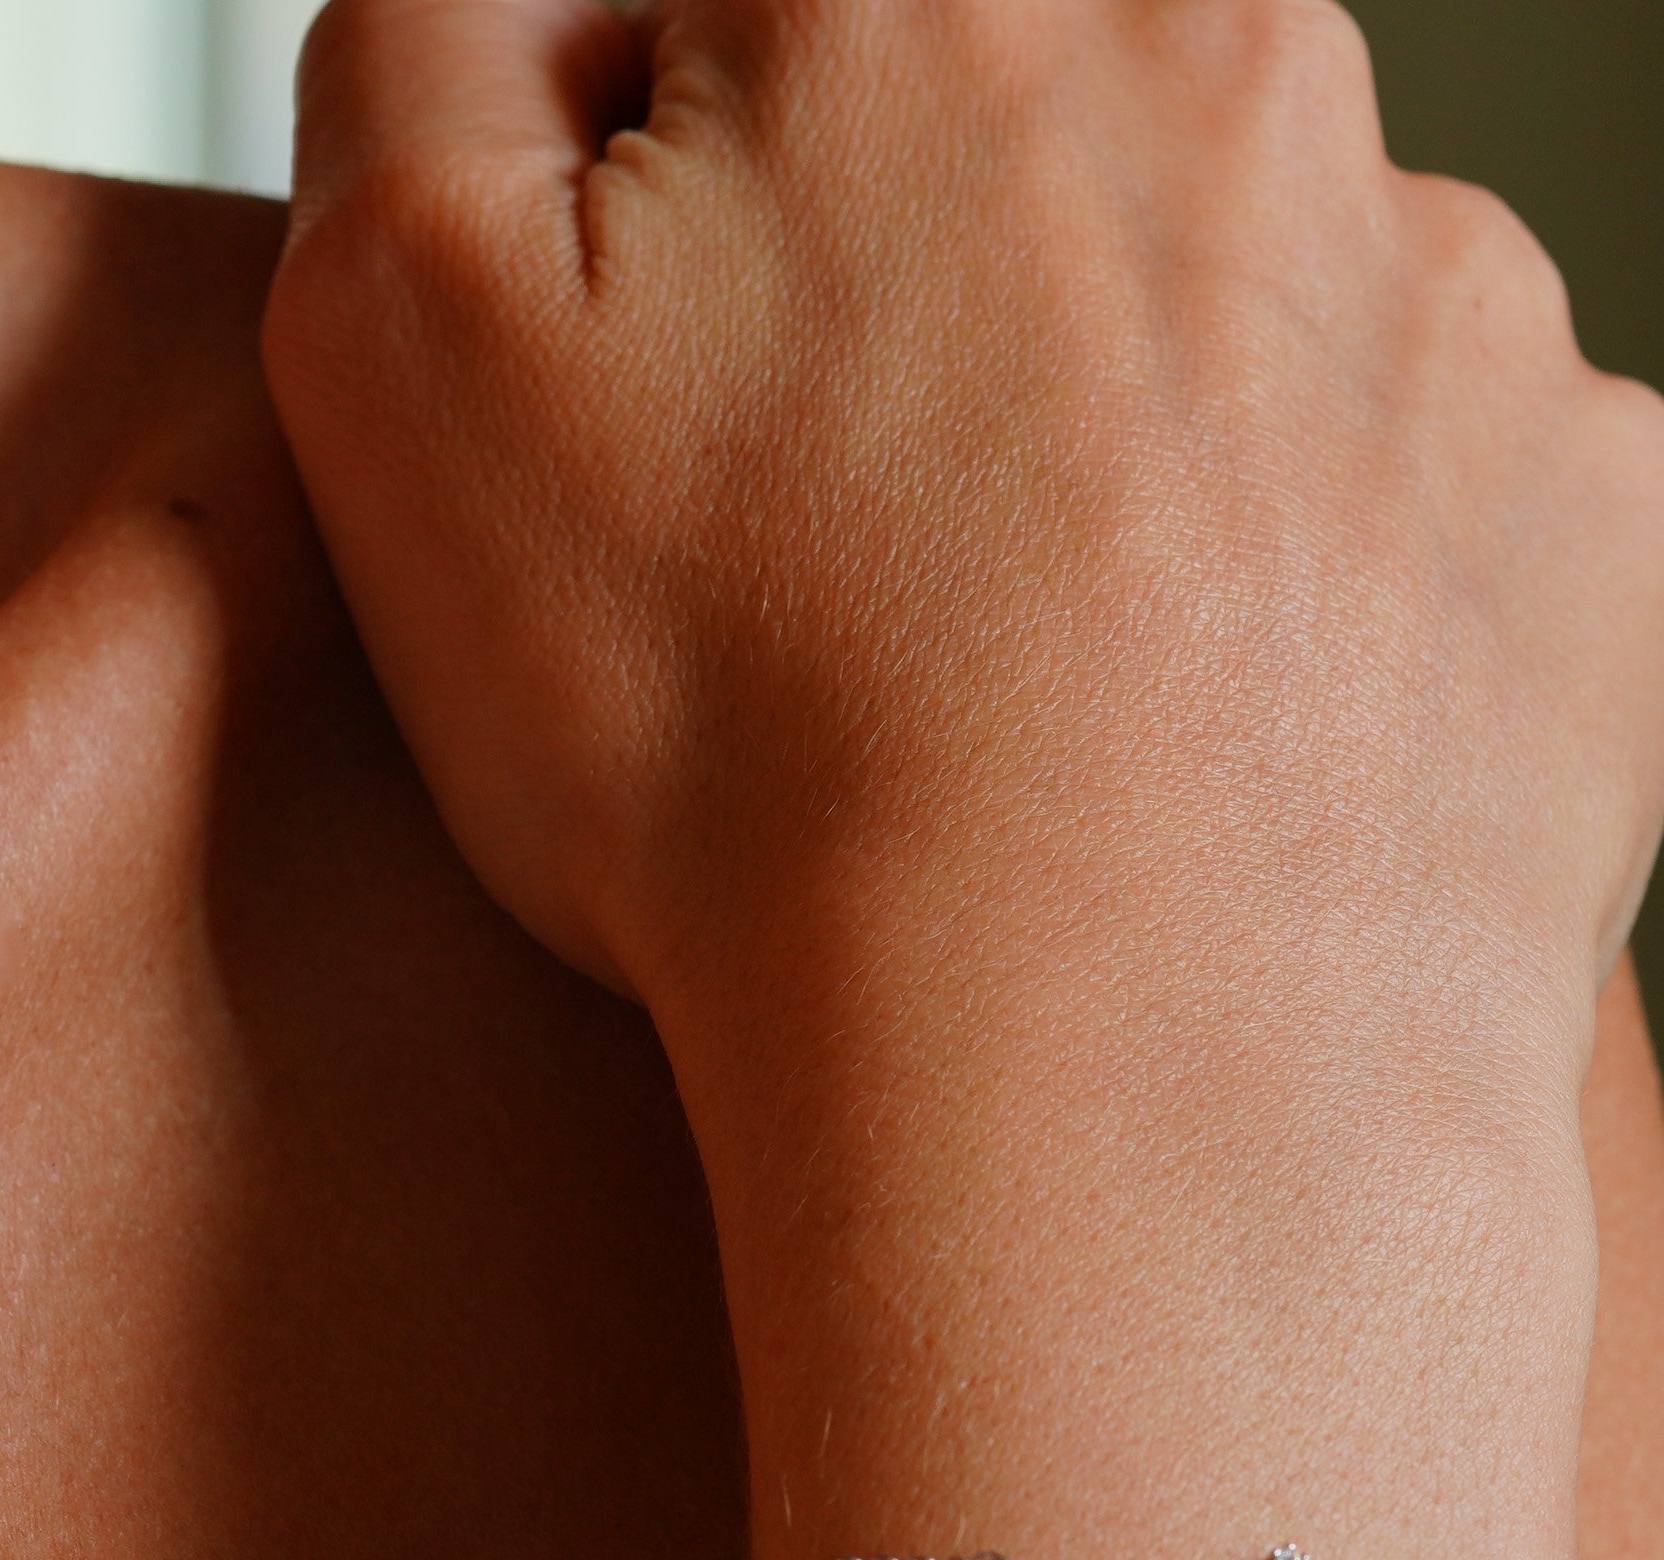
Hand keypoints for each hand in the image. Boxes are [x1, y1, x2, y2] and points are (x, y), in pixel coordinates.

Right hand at [265, 0, 1663, 1258]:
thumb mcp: (403, 340)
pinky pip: (1401, 490)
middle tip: (809, 579)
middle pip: (1007, 147)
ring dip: (1103, 447)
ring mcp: (1446, 288)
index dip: (662, 215)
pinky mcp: (1576, 504)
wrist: (1089, 1064)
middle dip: (898, 309)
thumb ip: (426, 56)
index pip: (748, 30)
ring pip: (1215, 316)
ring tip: (993, 699)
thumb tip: (533, 13)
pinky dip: (1291, 589)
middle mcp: (1233, 71)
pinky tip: (1175, 744)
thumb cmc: (735, 732)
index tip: (656, 406)